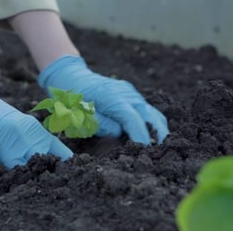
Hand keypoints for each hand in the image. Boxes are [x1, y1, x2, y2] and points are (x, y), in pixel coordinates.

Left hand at [38, 55, 168, 144]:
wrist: (73, 77)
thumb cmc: (74, 99)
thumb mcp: (81, 116)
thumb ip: (103, 126)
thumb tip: (121, 135)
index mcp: (114, 98)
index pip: (134, 121)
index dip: (141, 138)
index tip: (144, 153)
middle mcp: (128, 94)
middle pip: (152, 117)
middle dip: (157, 137)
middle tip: (157, 155)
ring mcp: (132, 94)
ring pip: (154, 115)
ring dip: (158, 132)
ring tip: (156, 149)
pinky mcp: (133, 96)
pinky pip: (149, 112)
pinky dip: (153, 126)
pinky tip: (150, 138)